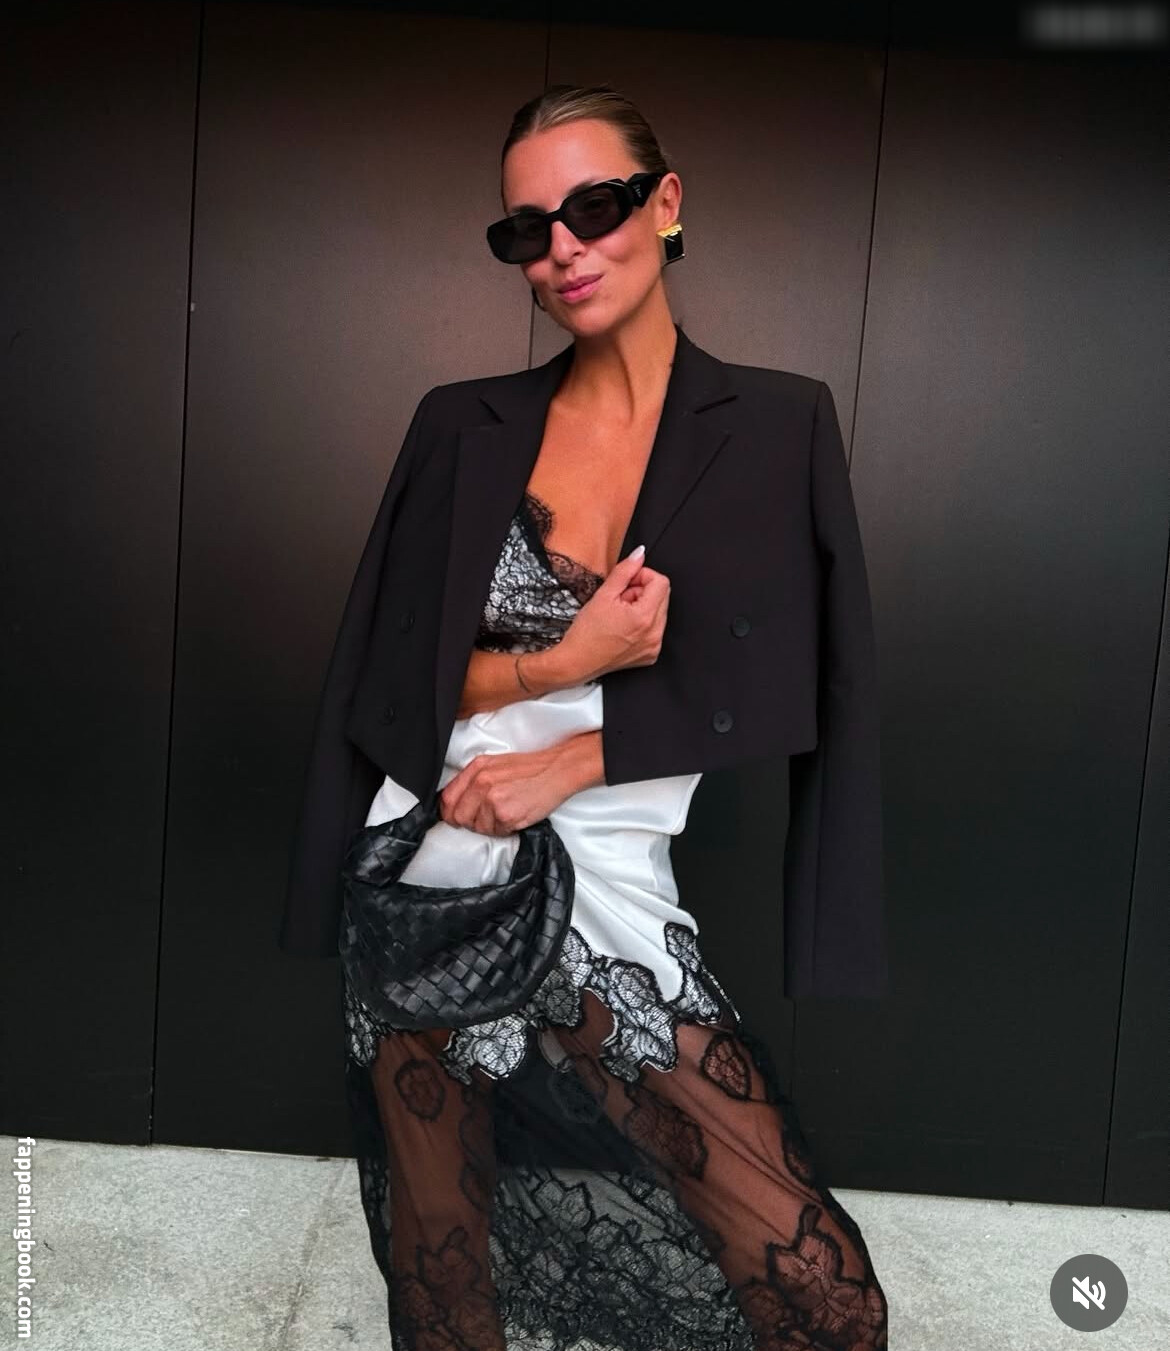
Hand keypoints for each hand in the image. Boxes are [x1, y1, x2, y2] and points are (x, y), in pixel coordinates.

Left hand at [438, 743, 578, 835]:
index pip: (447, 798)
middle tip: (489, 817)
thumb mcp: (496, 765)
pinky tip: (517, 815)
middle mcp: (481, 782)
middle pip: (459, 817)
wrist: (558, 770)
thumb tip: (459, 802)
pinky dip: (506, 829)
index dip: (450, 813)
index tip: (457, 818)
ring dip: (492, 826)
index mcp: (477, 768)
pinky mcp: (505, 814)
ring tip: (508, 812)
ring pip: (479, 827)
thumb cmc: (531, 769)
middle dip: (472, 822)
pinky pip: (497, 832)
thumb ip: (475, 780)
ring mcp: (493, 799)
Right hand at [558, 545, 669, 683]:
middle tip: (620, 600)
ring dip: (642, 607)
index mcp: (644, 617)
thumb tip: (640, 554)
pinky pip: (656, 628)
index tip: (626, 583)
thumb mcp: (603, 595)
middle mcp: (654, 633)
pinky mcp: (651, 654)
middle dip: (642, 592)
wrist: (577, 662)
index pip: (661, 582)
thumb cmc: (586, 632)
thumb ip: (625, 571)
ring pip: (659, 611)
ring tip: (620, 615)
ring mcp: (654, 646)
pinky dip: (643, 623)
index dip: (642, 577)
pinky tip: (624, 628)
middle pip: (662, 596)